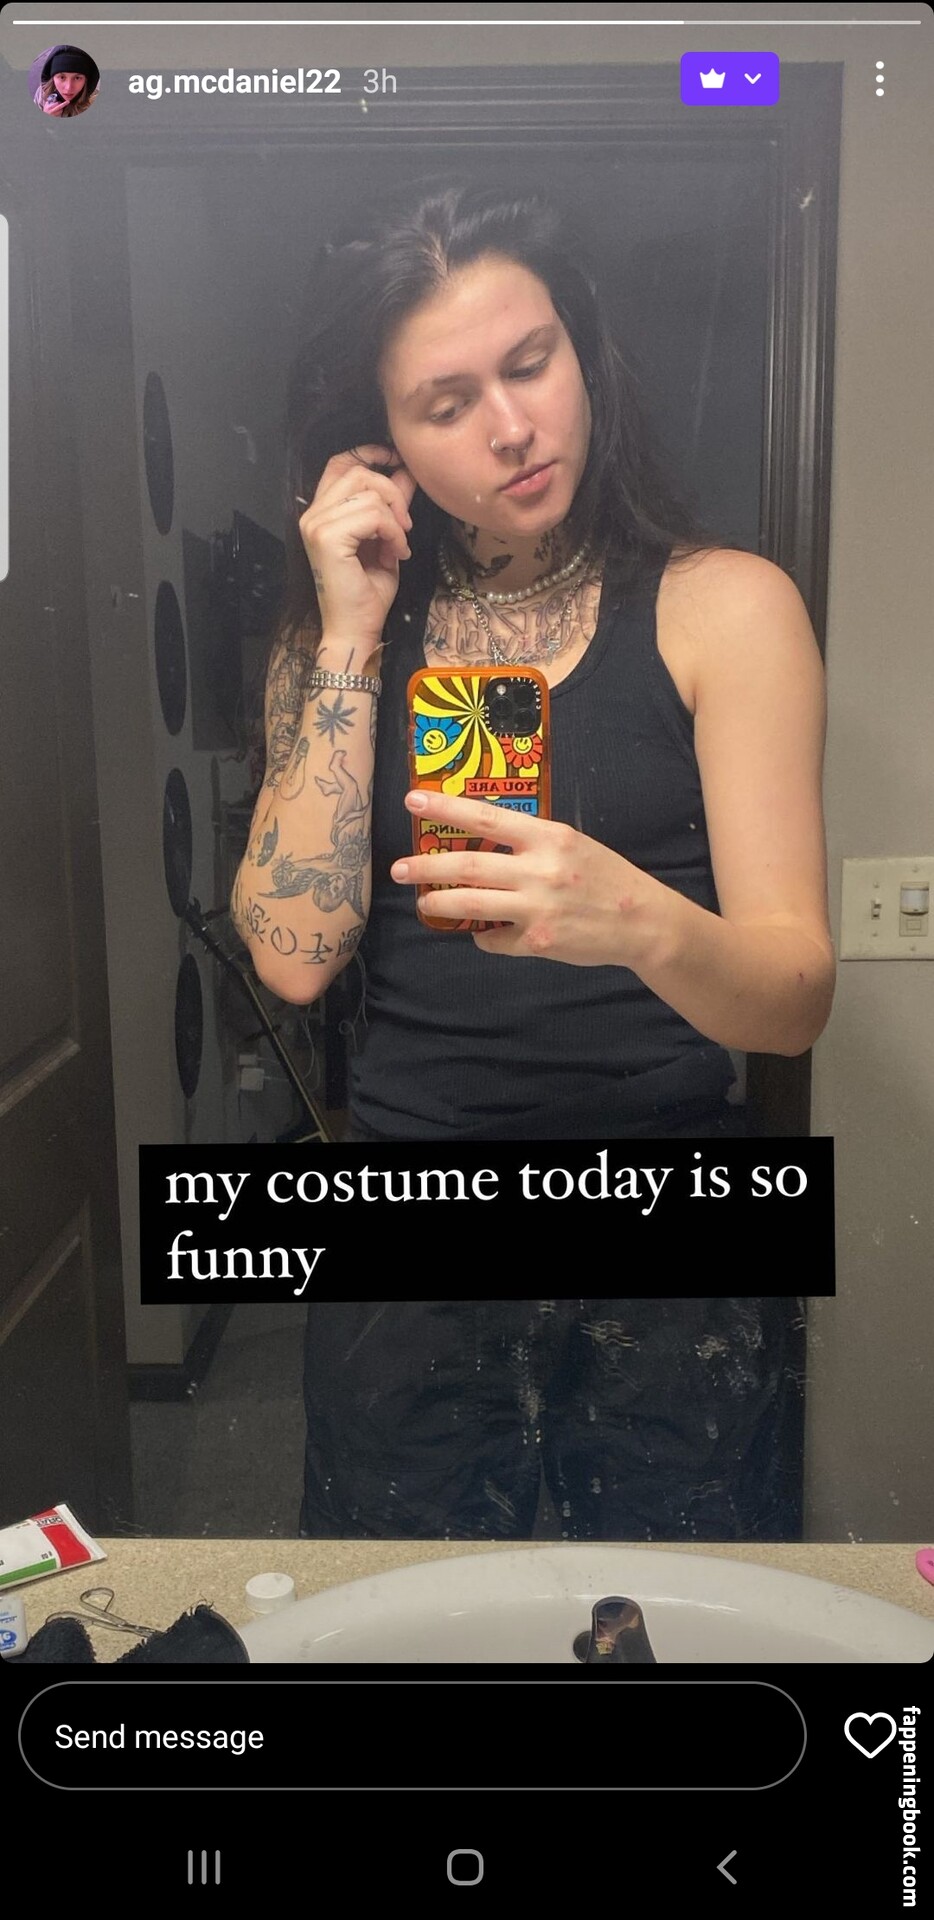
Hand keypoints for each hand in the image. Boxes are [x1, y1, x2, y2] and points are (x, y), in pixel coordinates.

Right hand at [298, 444, 417, 652]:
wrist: (355, 629)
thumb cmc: (367, 593)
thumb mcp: (384, 539)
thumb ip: (390, 506)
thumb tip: (405, 472)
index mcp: (321, 513)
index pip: (339, 464)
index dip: (367, 454)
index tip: (394, 460)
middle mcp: (312, 514)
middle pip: (359, 473)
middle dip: (392, 492)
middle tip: (406, 525)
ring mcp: (316, 524)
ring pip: (368, 493)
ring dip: (394, 519)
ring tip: (398, 546)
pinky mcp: (327, 537)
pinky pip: (373, 515)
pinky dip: (392, 532)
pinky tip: (395, 553)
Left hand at [391, 790, 661, 968]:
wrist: (641, 921)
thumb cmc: (605, 877)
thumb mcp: (571, 844)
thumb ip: (531, 842)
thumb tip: (480, 841)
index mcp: (548, 836)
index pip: (486, 816)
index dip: (446, 808)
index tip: (414, 800)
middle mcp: (539, 869)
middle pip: (466, 864)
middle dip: (425, 867)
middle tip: (399, 869)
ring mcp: (536, 907)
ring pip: (469, 905)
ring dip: (438, 904)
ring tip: (423, 903)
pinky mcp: (536, 941)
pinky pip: (493, 938)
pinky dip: (483, 935)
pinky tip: (485, 932)